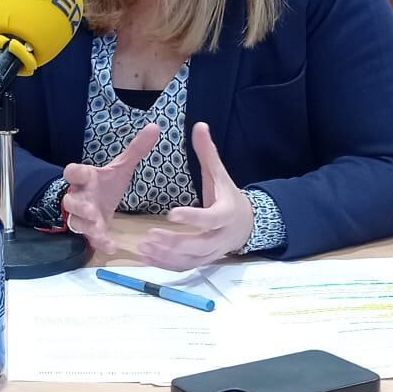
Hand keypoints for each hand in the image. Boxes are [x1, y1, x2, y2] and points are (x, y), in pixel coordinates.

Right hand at [60, 122, 161, 252]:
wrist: (95, 203)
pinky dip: (100, 242)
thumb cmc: (105, 184)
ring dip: (87, 226)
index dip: (75, 173)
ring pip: (77, 222)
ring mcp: (83, 216)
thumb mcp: (121, 167)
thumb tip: (155, 127)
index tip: (83, 174)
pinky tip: (112, 246)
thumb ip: (135, 150)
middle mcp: (80, 197)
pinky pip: (91, 238)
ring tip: (99, 229)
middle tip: (90, 210)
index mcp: (86, 179)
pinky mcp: (90, 230)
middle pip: (70, 201)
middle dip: (78, 206)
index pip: (73, 172)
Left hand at [135, 121, 252, 270]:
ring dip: (166, 256)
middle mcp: (221, 237)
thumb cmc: (229, 196)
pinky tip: (147, 257)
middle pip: (199, 245)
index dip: (193, 217)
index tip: (171, 213)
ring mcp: (213, 252)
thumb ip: (208, 153)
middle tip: (150, 235)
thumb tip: (200, 125)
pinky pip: (185, 266)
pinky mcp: (204, 261)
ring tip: (144, 246)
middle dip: (175, 242)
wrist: (248, 224)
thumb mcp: (221, 174)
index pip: (211, 218)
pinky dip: (166, 265)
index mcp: (226, 213)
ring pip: (190, 259)